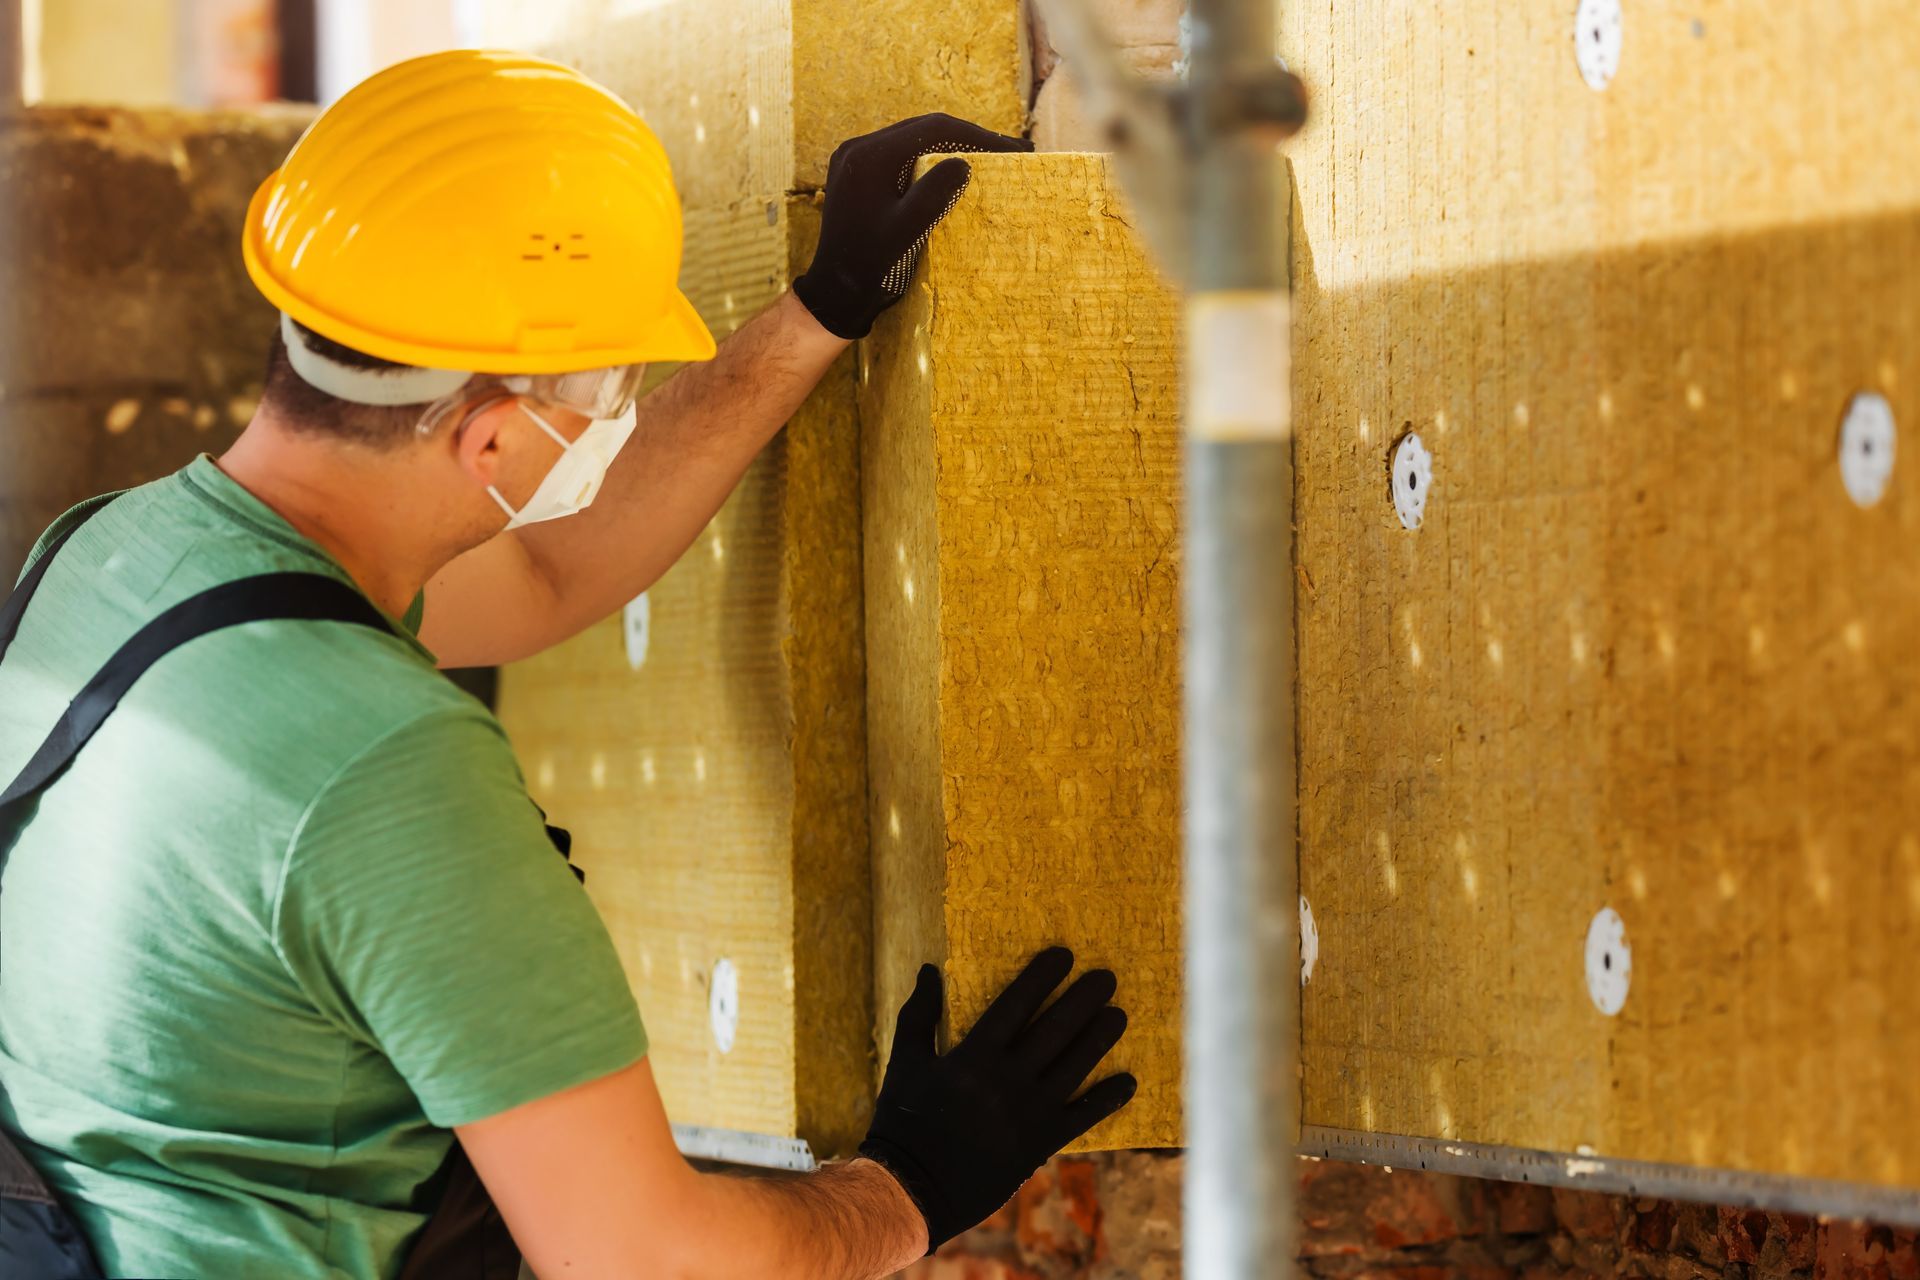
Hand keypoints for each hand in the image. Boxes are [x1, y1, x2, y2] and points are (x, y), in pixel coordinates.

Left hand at [791, 113, 1032, 338]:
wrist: (834, 294)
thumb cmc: (869, 267)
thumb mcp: (906, 232)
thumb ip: (933, 194)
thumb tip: (962, 162)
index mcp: (869, 156)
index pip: (932, 129)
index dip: (976, 136)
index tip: (1011, 149)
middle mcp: (858, 149)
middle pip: (922, 129)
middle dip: (966, 138)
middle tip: (1008, 150)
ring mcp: (855, 161)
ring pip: (912, 141)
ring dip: (949, 147)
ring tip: (987, 157)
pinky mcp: (857, 176)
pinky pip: (899, 157)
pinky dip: (928, 161)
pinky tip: (952, 171)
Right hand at [859, 947, 1136, 1253]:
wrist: (913, 1191)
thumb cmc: (902, 1123)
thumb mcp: (905, 1063)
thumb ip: (919, 1015)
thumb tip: (929, 970)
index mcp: (973, 1057)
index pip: (1017, 1004)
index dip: (1042, 976)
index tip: (1064, 955)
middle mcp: (1007, 1080)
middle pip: (1056, 1029)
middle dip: (1084, 999)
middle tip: (1106, 977)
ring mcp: (1028, 1113)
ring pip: (1075, 1066)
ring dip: (1100, 1038)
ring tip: (1119, 1014)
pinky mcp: (1040, 1144)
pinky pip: (1082, 1117)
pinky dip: (1107, 1099)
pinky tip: (1128, 1082)